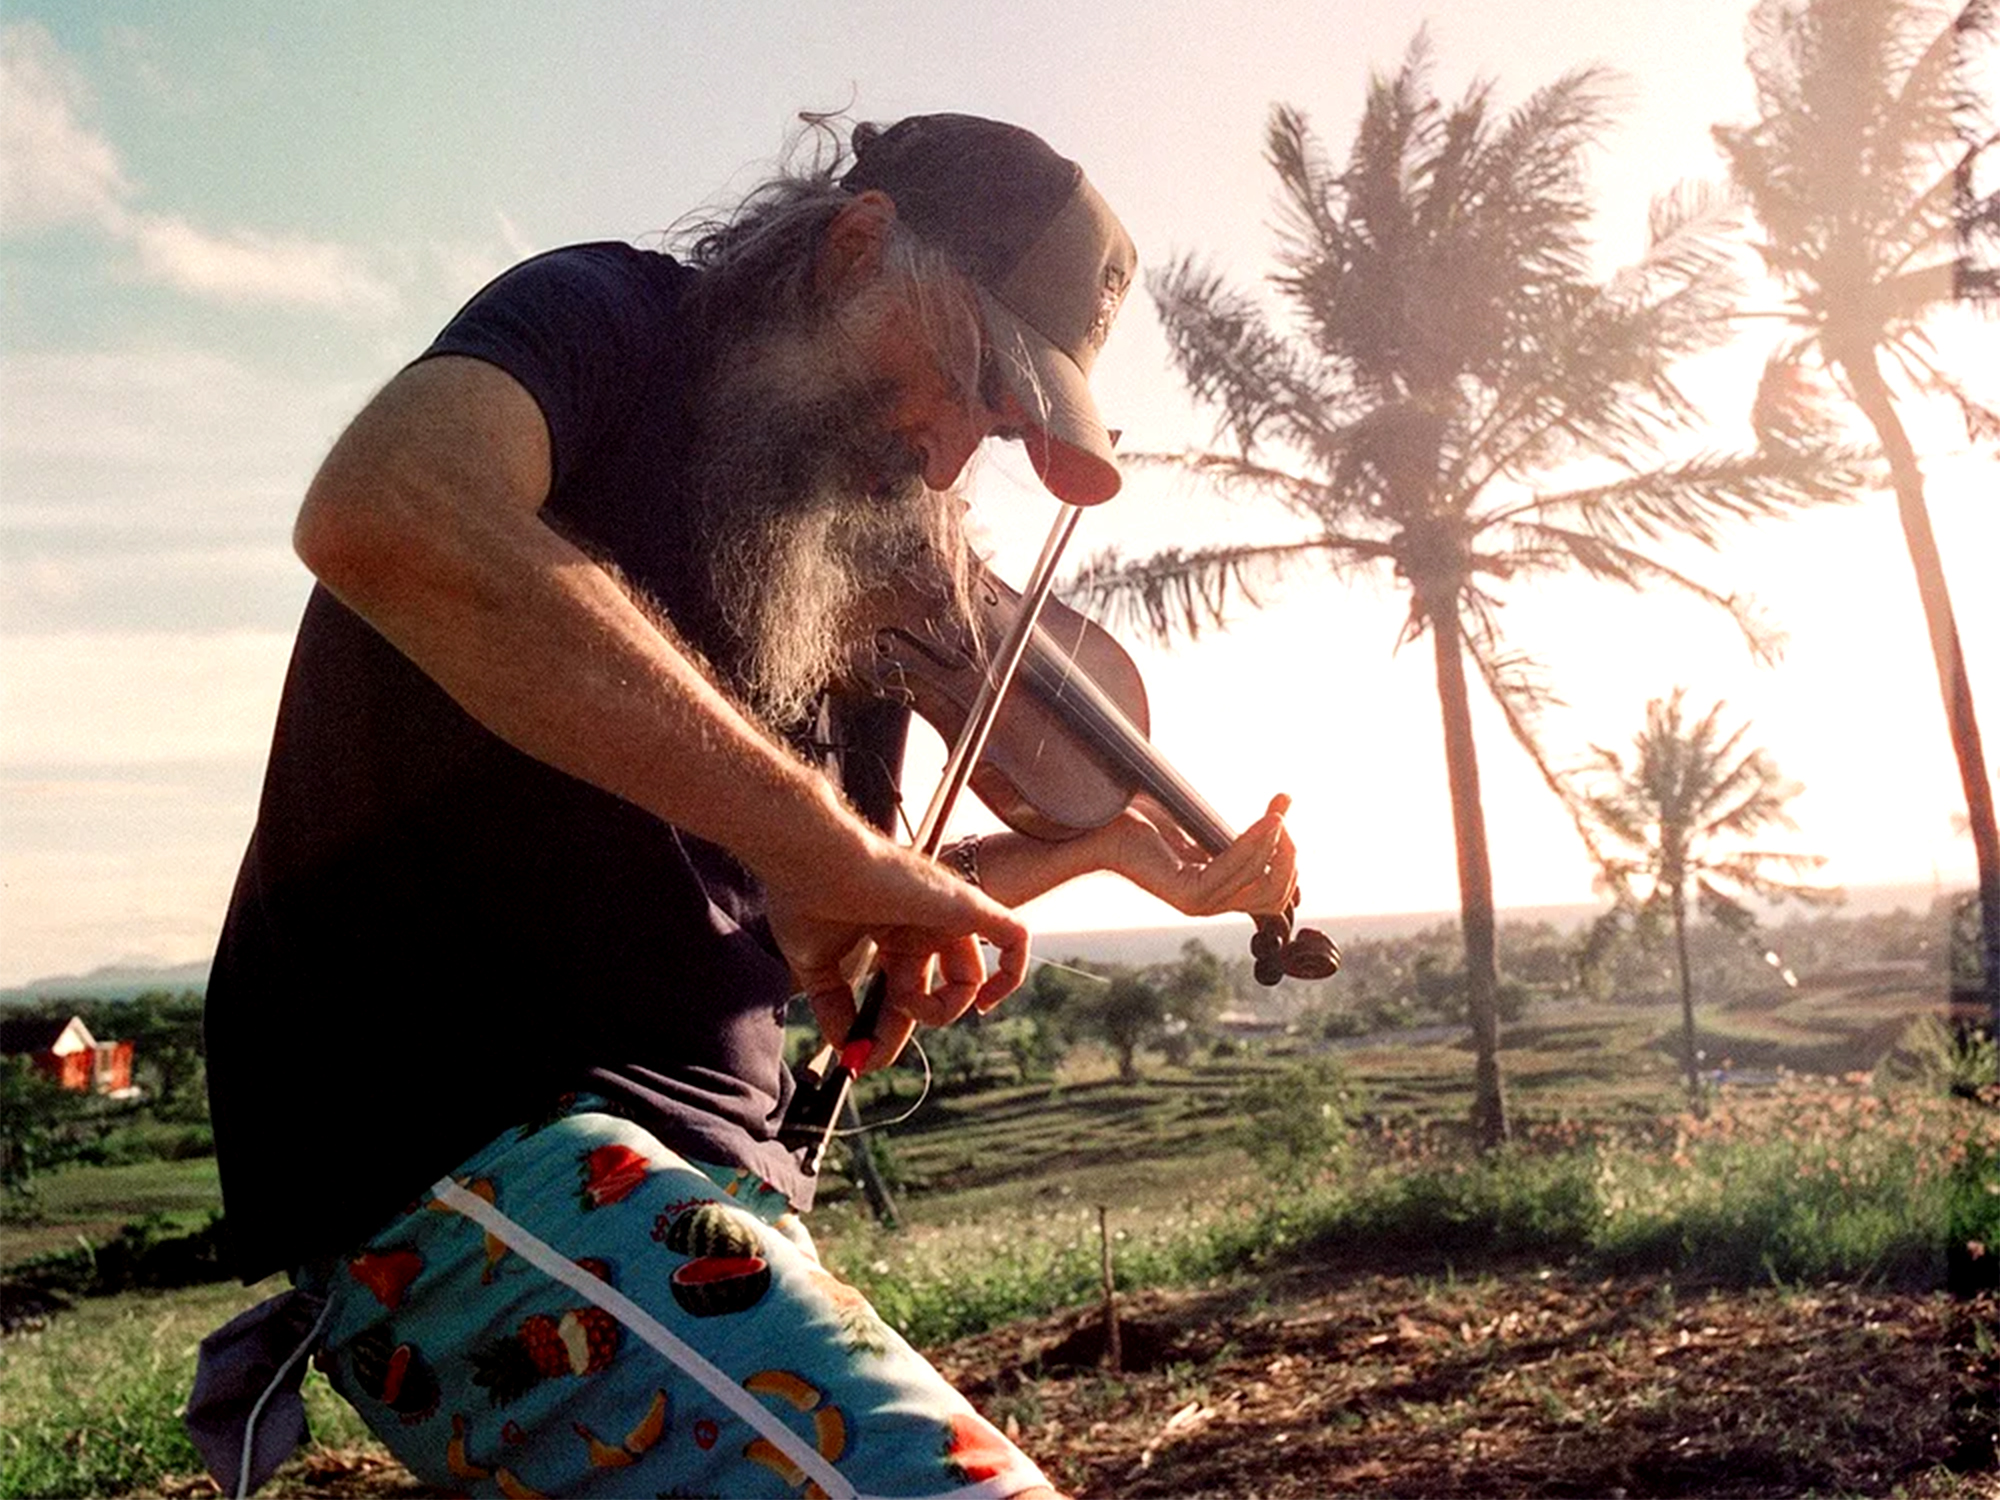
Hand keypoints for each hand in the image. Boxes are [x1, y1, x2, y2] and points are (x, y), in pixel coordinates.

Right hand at [761, 832, 1030, 1070]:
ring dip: (943, 1010)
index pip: (904, 989)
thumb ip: (834, 1007)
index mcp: (890, 929)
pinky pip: (1013, 939)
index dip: (888, 1028)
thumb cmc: (806, 900)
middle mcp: (922, 922)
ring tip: (907, 1003)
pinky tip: (985, 1003)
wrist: (811, 861)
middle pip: (936, 988)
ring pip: (970, 977)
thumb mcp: (815, 966)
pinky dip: (1011, 973)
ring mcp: (946, 913)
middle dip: (911, 1025)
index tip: (862, 1056)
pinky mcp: (967, 905)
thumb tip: (846, 1047)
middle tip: (878, 1048)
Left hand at [1103, 792, 1297, 917]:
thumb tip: (1283, 815)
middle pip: (1275, 895)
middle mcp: (1210, 905)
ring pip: (1259, 881)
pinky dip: (1254, 844)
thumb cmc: (1145, 821)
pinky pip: (1233, 869)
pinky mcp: (1186, 893)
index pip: (1274, 893)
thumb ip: (1235, 837)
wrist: (1099, 824)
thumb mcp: (1202, 830)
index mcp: (1217, 893)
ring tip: (1277, 812)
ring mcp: (1198, 903)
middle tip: (1281, 814)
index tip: (1283, 814)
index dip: (1289, 859)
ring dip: (1274, 843)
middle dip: (1289, 854)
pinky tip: (1265, 821)